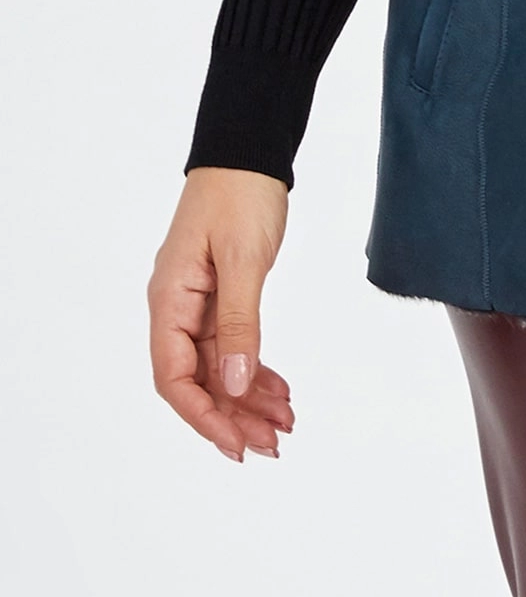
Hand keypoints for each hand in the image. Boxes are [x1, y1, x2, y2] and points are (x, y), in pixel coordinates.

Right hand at [148, 167, 293, 461]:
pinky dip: (256, 369)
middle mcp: (178, 309)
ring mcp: (200, 304)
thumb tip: (235, 383)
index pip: (175, 377)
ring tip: (284, 424)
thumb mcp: (242, 259)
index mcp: (169, 302)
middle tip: (272, 444)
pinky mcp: (222, 296)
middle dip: (234, 416)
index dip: (204, 416)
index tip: (235, 443)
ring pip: (221, 367)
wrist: (249, 152)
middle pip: (200, 380)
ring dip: (249, 398)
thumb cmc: (240, 194)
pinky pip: (234, 345)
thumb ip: (239, 323)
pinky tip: (280, 390)